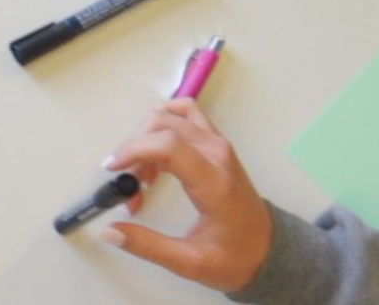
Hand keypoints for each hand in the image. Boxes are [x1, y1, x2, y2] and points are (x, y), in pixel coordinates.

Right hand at [101, 99, 274, 293]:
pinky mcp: (218, 144)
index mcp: (214, 184)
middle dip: (135, 148)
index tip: (113, 171)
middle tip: (128, 183)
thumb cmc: (233, 257)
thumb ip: (148, 246)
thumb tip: (109, 232)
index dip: (133, 151)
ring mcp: (220, 145)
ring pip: (173, 114)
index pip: (167, 145)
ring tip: (143, 172)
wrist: (268, 251)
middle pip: (164, 124)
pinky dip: (164, 123)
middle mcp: (218, 155)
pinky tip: (155, 149)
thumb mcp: (190, 263)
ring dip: (147, 135)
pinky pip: (187, 114)